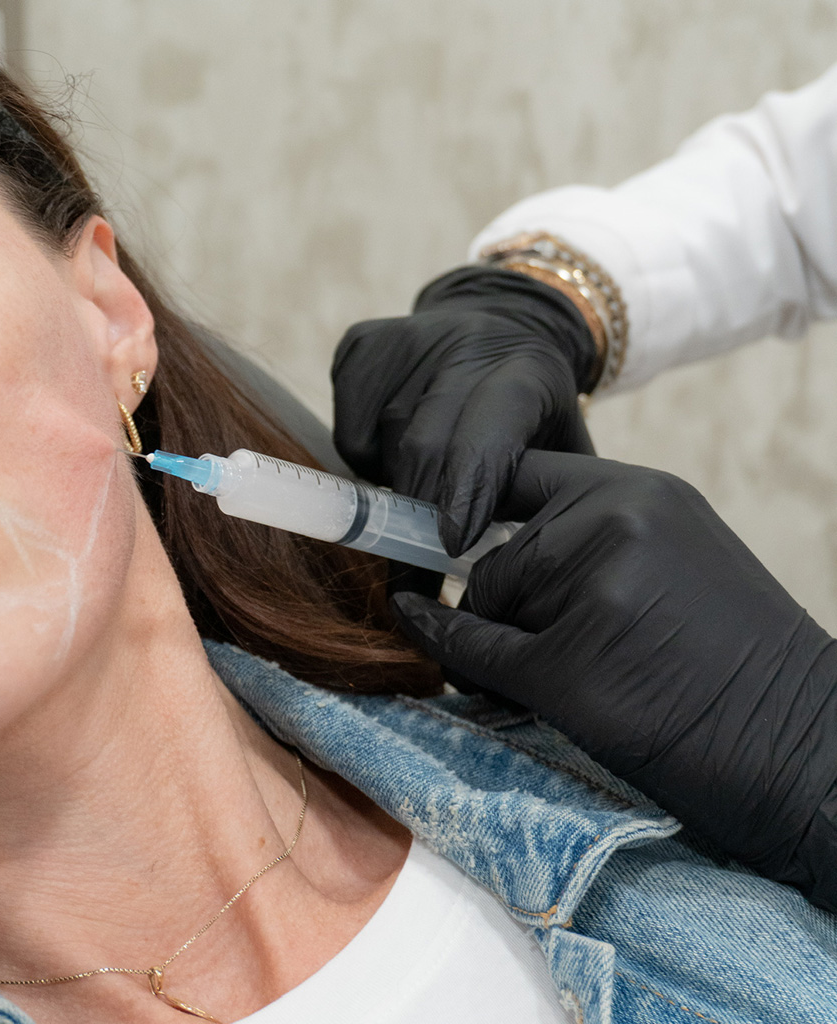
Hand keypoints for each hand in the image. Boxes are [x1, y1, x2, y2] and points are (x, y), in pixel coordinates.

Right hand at [332, 266, 595, 556]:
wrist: (498, 328)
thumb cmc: (531, 412)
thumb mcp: (562, 447)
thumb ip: (547, 497)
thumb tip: (524, 567)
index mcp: (528, 371)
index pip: (492, 427)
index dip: (470, 486)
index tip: (453, 543)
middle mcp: (465, 345)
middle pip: (425, 443)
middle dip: (419, 513)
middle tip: (417, 570)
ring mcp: (406, 340)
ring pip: (380, 446)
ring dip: (394, 488)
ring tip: (426, 486)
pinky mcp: (361, 345)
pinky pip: (348, 434)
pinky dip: (366, 463)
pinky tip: (396, 452)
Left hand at [392, 450, 836, 909]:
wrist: (807, 748)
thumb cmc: (741, 659)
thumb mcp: (677, 558)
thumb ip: (596, 539)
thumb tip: (492, 549)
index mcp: (641, 491)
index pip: (521, 473)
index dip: (480, 505)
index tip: (448, 532)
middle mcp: (613, 524)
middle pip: (496, 551)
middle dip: (497, 596)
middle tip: (536, 639)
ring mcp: (590, 592)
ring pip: (484, 601)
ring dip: (491, 634)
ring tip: (550, 670)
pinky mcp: (569, 666)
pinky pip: (474, 651)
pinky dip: (449, 651)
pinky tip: (424, 634)